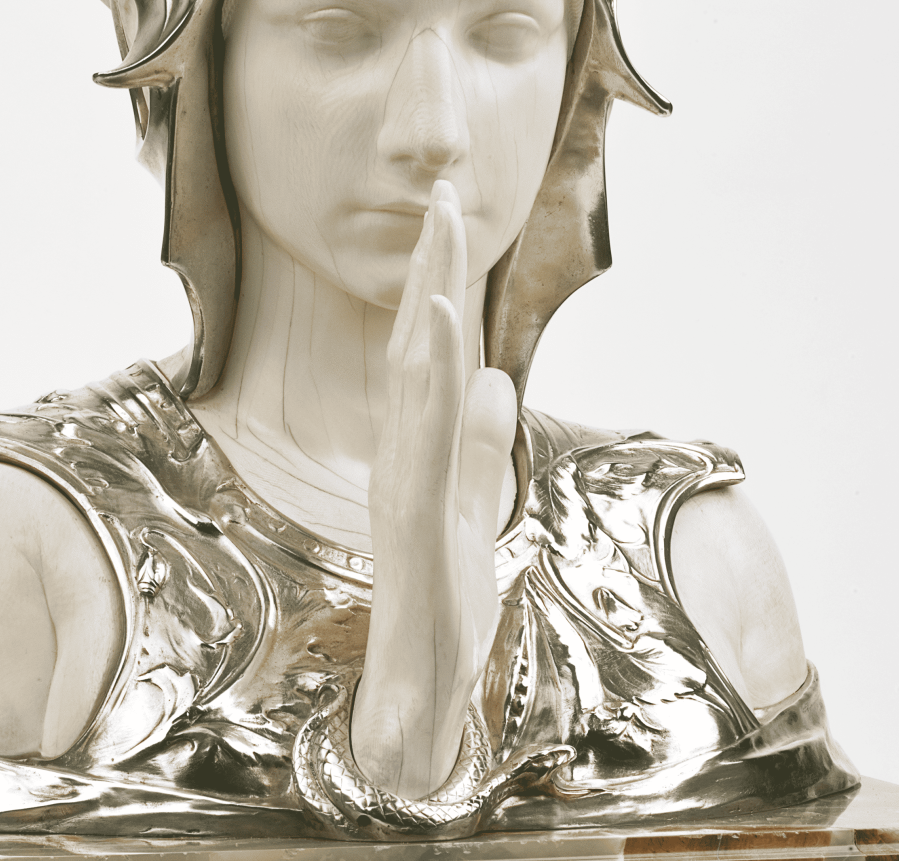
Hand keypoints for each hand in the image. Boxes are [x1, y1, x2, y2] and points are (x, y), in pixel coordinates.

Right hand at [352, 180, 516, 799]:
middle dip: (431, 269)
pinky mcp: (414, 519)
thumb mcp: (474, 522)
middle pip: (416, 351)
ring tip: (440, 226)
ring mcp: (405, 488)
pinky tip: (437, 320)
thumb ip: (478, 453)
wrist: (414, 709)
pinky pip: (420, 434)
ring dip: (427, 298)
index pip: (427, 363)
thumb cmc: (441, 618)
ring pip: (414, 379)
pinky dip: (427, 373)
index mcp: (415, 462)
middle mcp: (402, 464)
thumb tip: (495, 380)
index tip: (447, 223)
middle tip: (442, 191)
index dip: (436, 292)